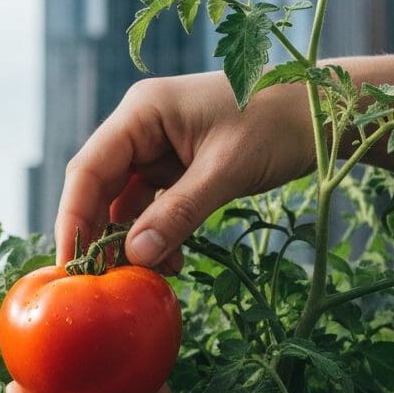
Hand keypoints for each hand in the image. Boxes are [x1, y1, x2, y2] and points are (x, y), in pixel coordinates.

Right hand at [56, 72, 312, 266]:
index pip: (89, 169)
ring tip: (147, 275)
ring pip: (124, 201)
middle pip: (99, 186)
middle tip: (99, 282)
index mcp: (142, 112)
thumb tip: (136, 257)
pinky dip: (157, 234)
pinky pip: (152, 205)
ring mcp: (158, 145)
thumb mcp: (225, 171)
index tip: (70, 265)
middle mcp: (141, 126)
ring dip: (132, 240)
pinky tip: (172, 261)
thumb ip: (178, 213)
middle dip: (99, 235)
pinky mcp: (177, 164)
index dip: (73, 219)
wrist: (323, 110)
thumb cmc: (277, 124)